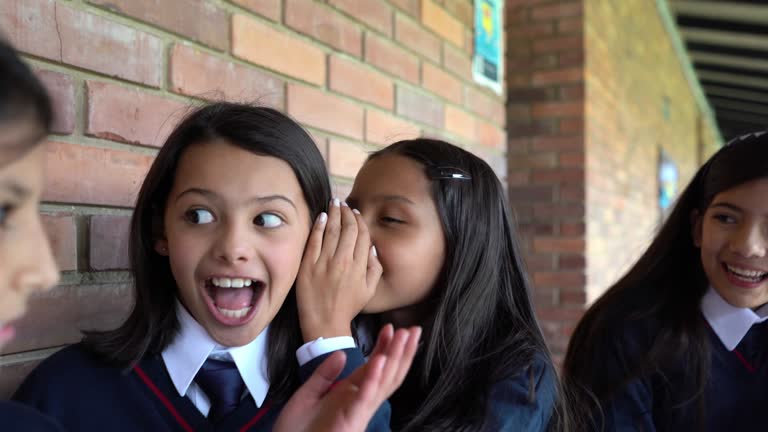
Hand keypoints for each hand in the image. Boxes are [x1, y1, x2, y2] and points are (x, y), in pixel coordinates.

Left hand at [274, 324, 420, 431]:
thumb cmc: (296, 429)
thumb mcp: (308, 394)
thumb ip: (325, 374)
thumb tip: (341, 354)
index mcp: (351, 393)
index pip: (375, 366)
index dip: (385, 347)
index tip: (391, 327)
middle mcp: (360, 401)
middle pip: (387, 373)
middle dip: (401, 351)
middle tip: (414, 329)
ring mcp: (358, 411)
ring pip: (383, 383)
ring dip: (394, 358)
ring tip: (403, 338)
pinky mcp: (351, 420)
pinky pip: (365, 398)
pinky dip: (373, 379)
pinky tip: (379, 361)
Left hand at [297, 198, 381, 340]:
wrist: (325, 323)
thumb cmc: (348, 307)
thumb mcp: (369, 290)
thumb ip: (375, 268)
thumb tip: (371, 247)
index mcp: (360, 267)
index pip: (362, 235)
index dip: (359, 221)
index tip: (355, 212)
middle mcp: (344, 262)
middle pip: (347, 229)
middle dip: (346, 213)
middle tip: (343, 203)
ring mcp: (325, 263)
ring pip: (332, 231)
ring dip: (334, 214)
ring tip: (334, 203)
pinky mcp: (308, 266)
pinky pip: (314, 241)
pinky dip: (319, 227)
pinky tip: (321, 217)